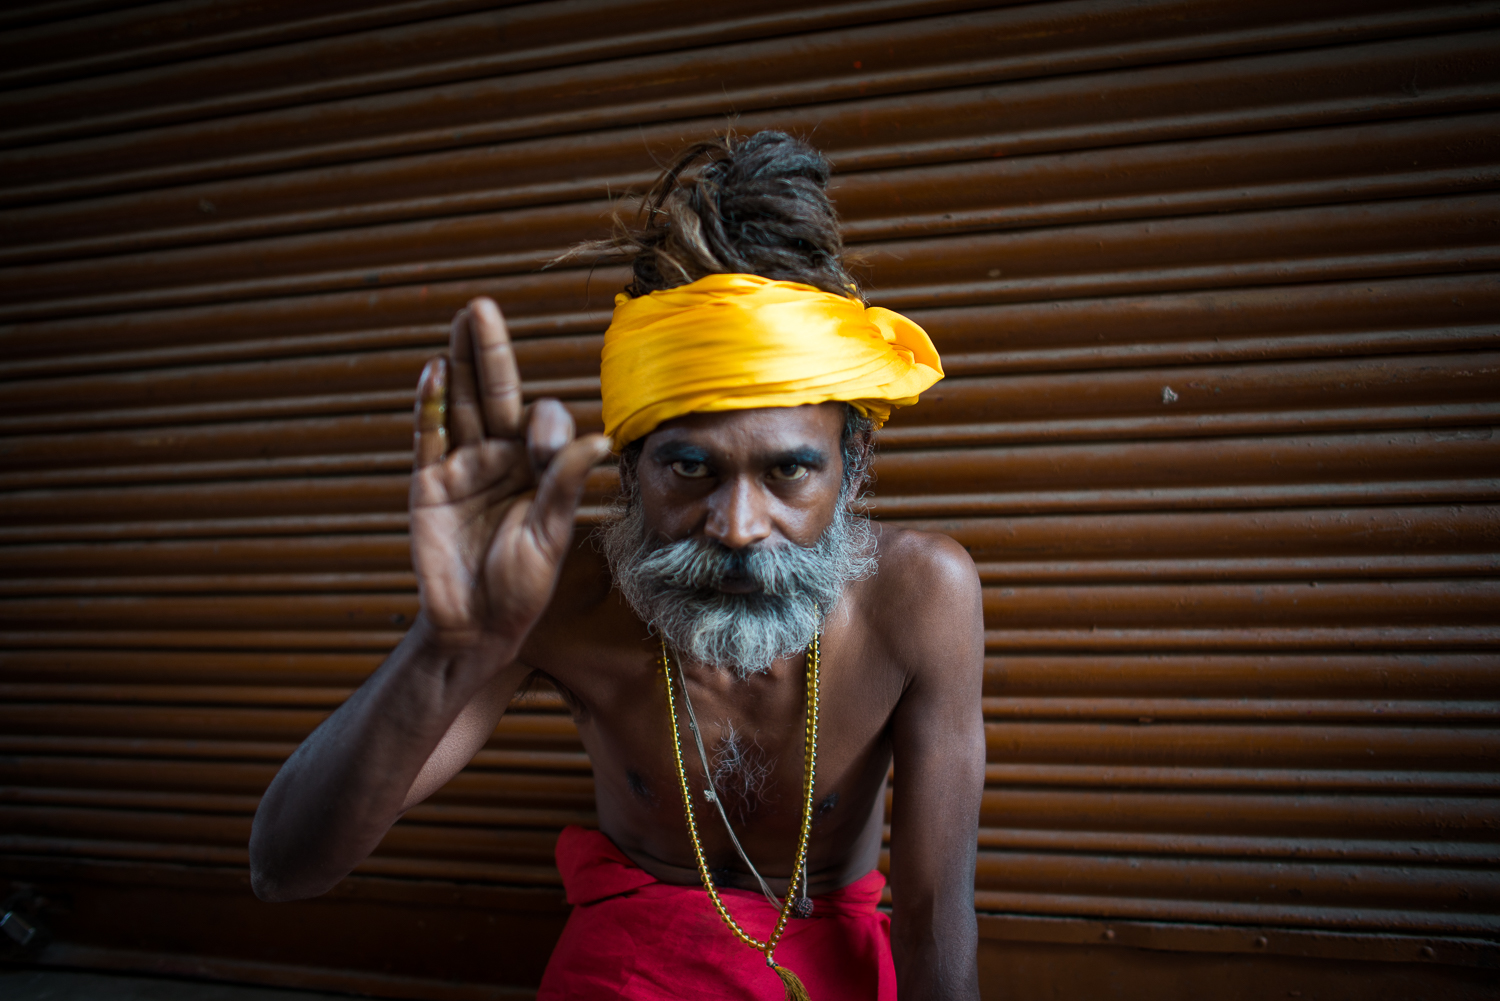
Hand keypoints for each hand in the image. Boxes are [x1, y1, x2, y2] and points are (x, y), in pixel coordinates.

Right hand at [409, 297, 609, 651]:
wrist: (478, 627)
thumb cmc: (522, 587)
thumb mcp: (550, 538)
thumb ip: (563, 487)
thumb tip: (597, 440)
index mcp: (538, 469)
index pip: (542, 423)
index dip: (545, 427)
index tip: (544, 451)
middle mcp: (500, 459)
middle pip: (494, 394)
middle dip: (489, 352)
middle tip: (482, 306)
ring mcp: (462, 468)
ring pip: (460, 404)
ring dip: (459, 362)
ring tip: (461, 319)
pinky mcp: (429, 485)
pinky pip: (428, 438)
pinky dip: (429, 406)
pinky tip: (434, 370)